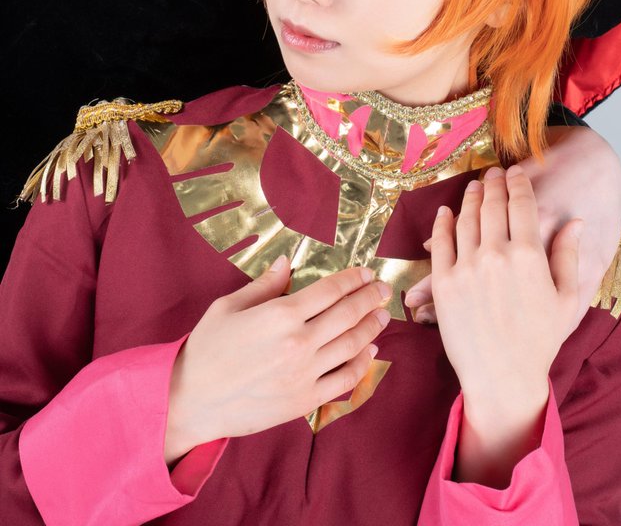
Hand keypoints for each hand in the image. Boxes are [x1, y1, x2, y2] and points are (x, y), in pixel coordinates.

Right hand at [164, 257, 390, 461]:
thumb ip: (264, 285)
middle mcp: (299, 343)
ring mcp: (304, 375)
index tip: (366, 274)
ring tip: (382, 316)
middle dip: (370, 299)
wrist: (191, 401)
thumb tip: (288, 263)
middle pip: (348, 315)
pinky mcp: (304, 402)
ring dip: (372, 328)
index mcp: (281, 315)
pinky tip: (368, 352)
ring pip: (352, 346)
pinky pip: (344, 380)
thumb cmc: (206, 349)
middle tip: (383, 290)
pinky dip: (362, 364)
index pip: (330, 290)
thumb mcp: (229, 307)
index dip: (353, 280)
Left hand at [405, 124, 620, 326]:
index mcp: (529, 256)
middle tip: (492, 174)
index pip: (522, 204)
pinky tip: (447, 212)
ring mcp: (467, 267)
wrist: (503, 378)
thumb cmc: (540, 341)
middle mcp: (496, 255)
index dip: (518, 184)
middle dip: (493, 184)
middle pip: (492, 205)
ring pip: (466, 218)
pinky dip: (443, 222)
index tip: (515, 173)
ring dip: (470, 197)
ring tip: (474, 187)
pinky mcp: (444, 282)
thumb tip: (577, 221)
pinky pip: (441, 242)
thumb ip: (568, 255)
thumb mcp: (566, 298)